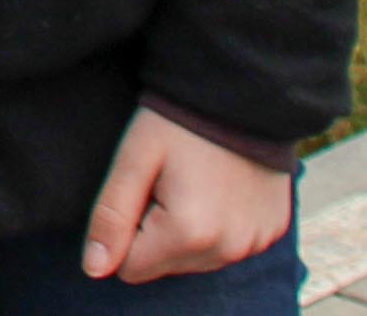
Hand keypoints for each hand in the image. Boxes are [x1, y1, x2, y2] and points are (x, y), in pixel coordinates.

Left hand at [84, 107, 291, 283]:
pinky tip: (218, 189)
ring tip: (192, 183)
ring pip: (196, 261)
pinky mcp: (272, 232)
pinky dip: (217, 227)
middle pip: (166, 267)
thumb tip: (94, 270)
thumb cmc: (177, 124)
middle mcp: (228, 249)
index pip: (132, 268)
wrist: (240, 95)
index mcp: (190, 234)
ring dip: (185, 233)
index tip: (141, 191)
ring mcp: (256, 244)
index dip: (126, 230)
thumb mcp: (133, 161)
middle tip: (167, 183)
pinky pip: (228, 247)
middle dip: (155, 233)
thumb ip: (111, 217)